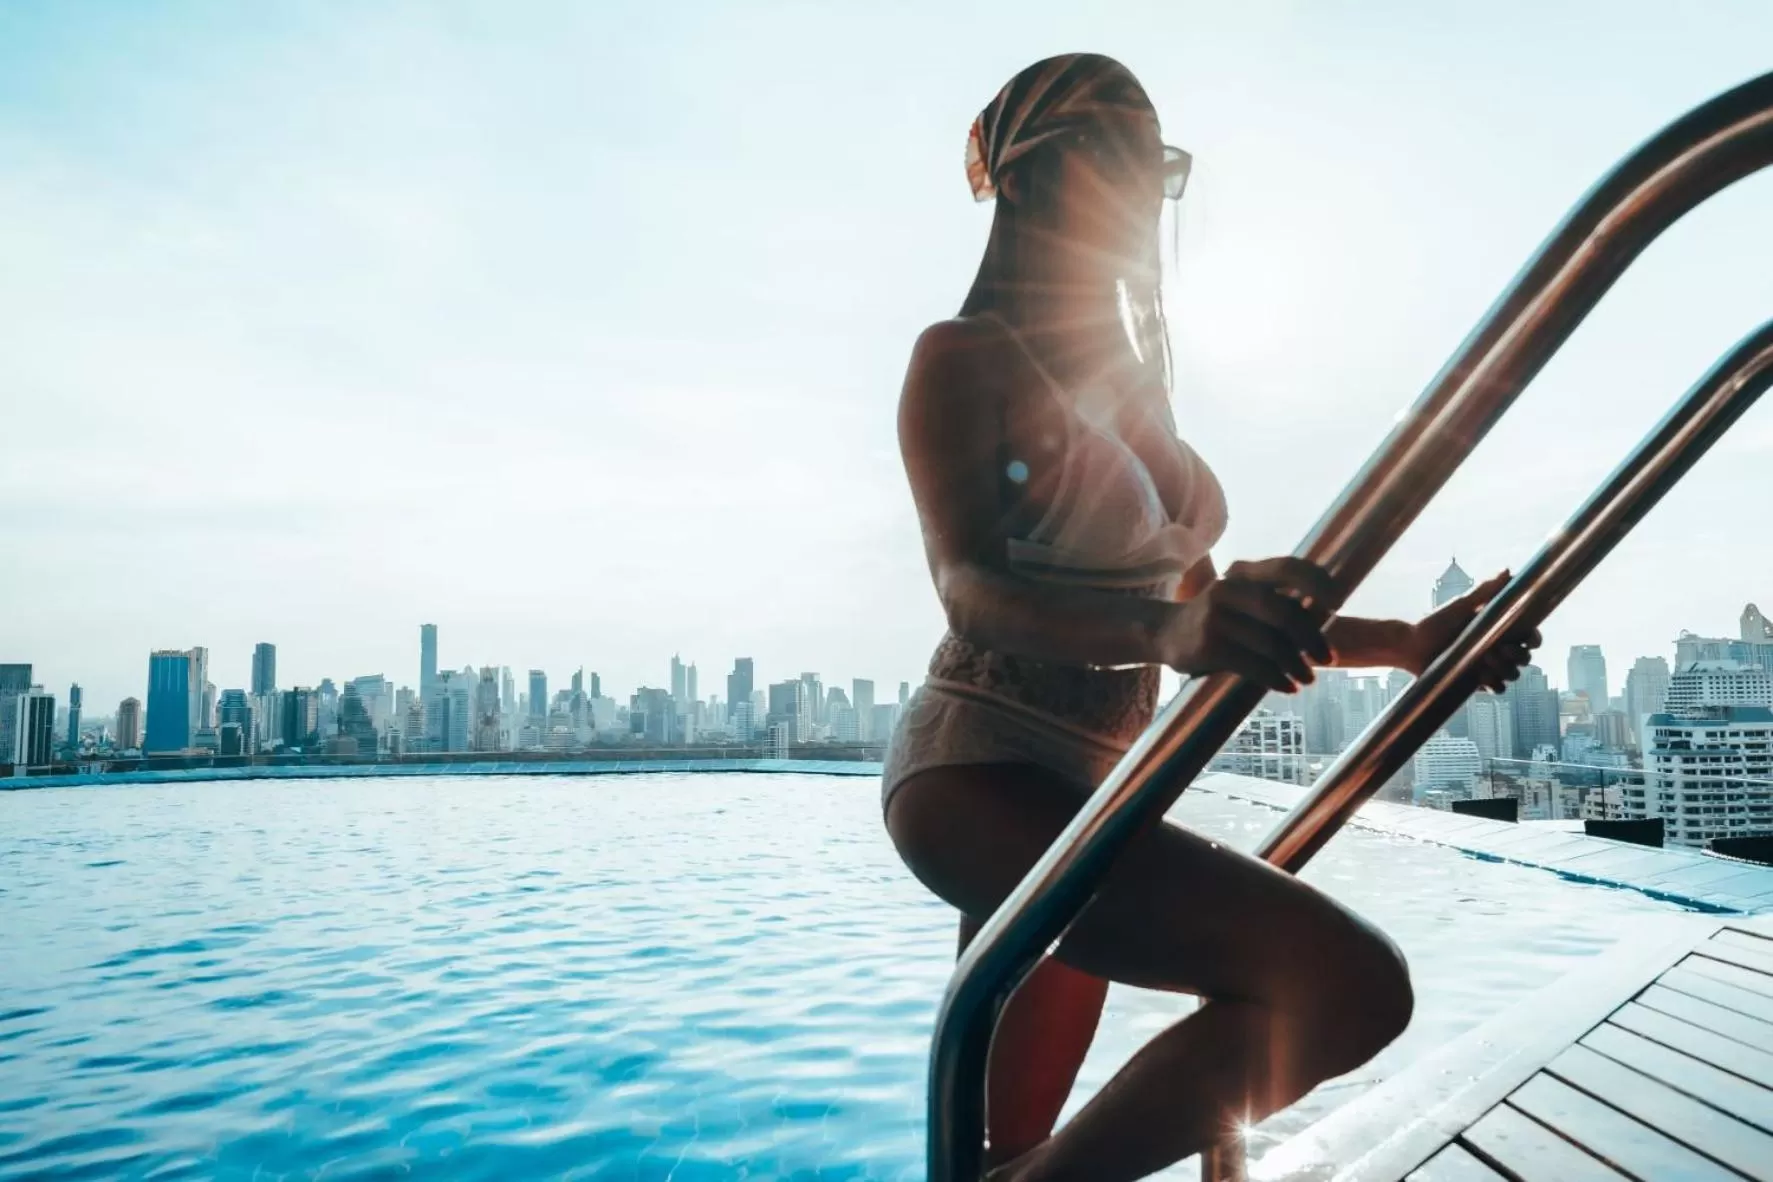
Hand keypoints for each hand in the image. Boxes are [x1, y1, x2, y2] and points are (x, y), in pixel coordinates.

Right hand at [1160, 557, 1334, 691]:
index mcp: (1244, 573)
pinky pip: (1254, 666)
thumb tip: (1326, 621)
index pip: (1287, 567)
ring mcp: (1216, 618)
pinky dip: (1276, 679)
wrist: (1165, 632)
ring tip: (1308, 678)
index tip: (1337, 604)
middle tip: (1329, 658)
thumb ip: (1275, 600)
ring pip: (1271, 644)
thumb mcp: (1242, 597)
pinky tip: (1287, 686)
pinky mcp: (1207, 646)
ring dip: (1296, 665)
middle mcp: (1229, 589)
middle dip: (1312, 638)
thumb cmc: (1219, 617)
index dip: (1317, 582)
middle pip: (1283, 612)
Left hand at [1402, 571, 1540, 690]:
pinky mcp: (1477, 682)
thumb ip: (1484, 591)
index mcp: (1497, 629)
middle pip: (1525, 658)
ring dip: (1505, 669)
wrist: (1411, 647)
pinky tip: (1483, 676)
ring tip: (1485, 660)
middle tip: (1501, 650)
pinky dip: (1495, 684)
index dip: (1533, 639)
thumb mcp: (1460, 606)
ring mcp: (1488, 666)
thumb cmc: (1434, 622)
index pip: (1528, 636)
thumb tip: (1508, 570)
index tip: (1528, 639)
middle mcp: (1496, 648)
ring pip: (1513, 674)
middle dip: (1519, 656)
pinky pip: (1497, 688)